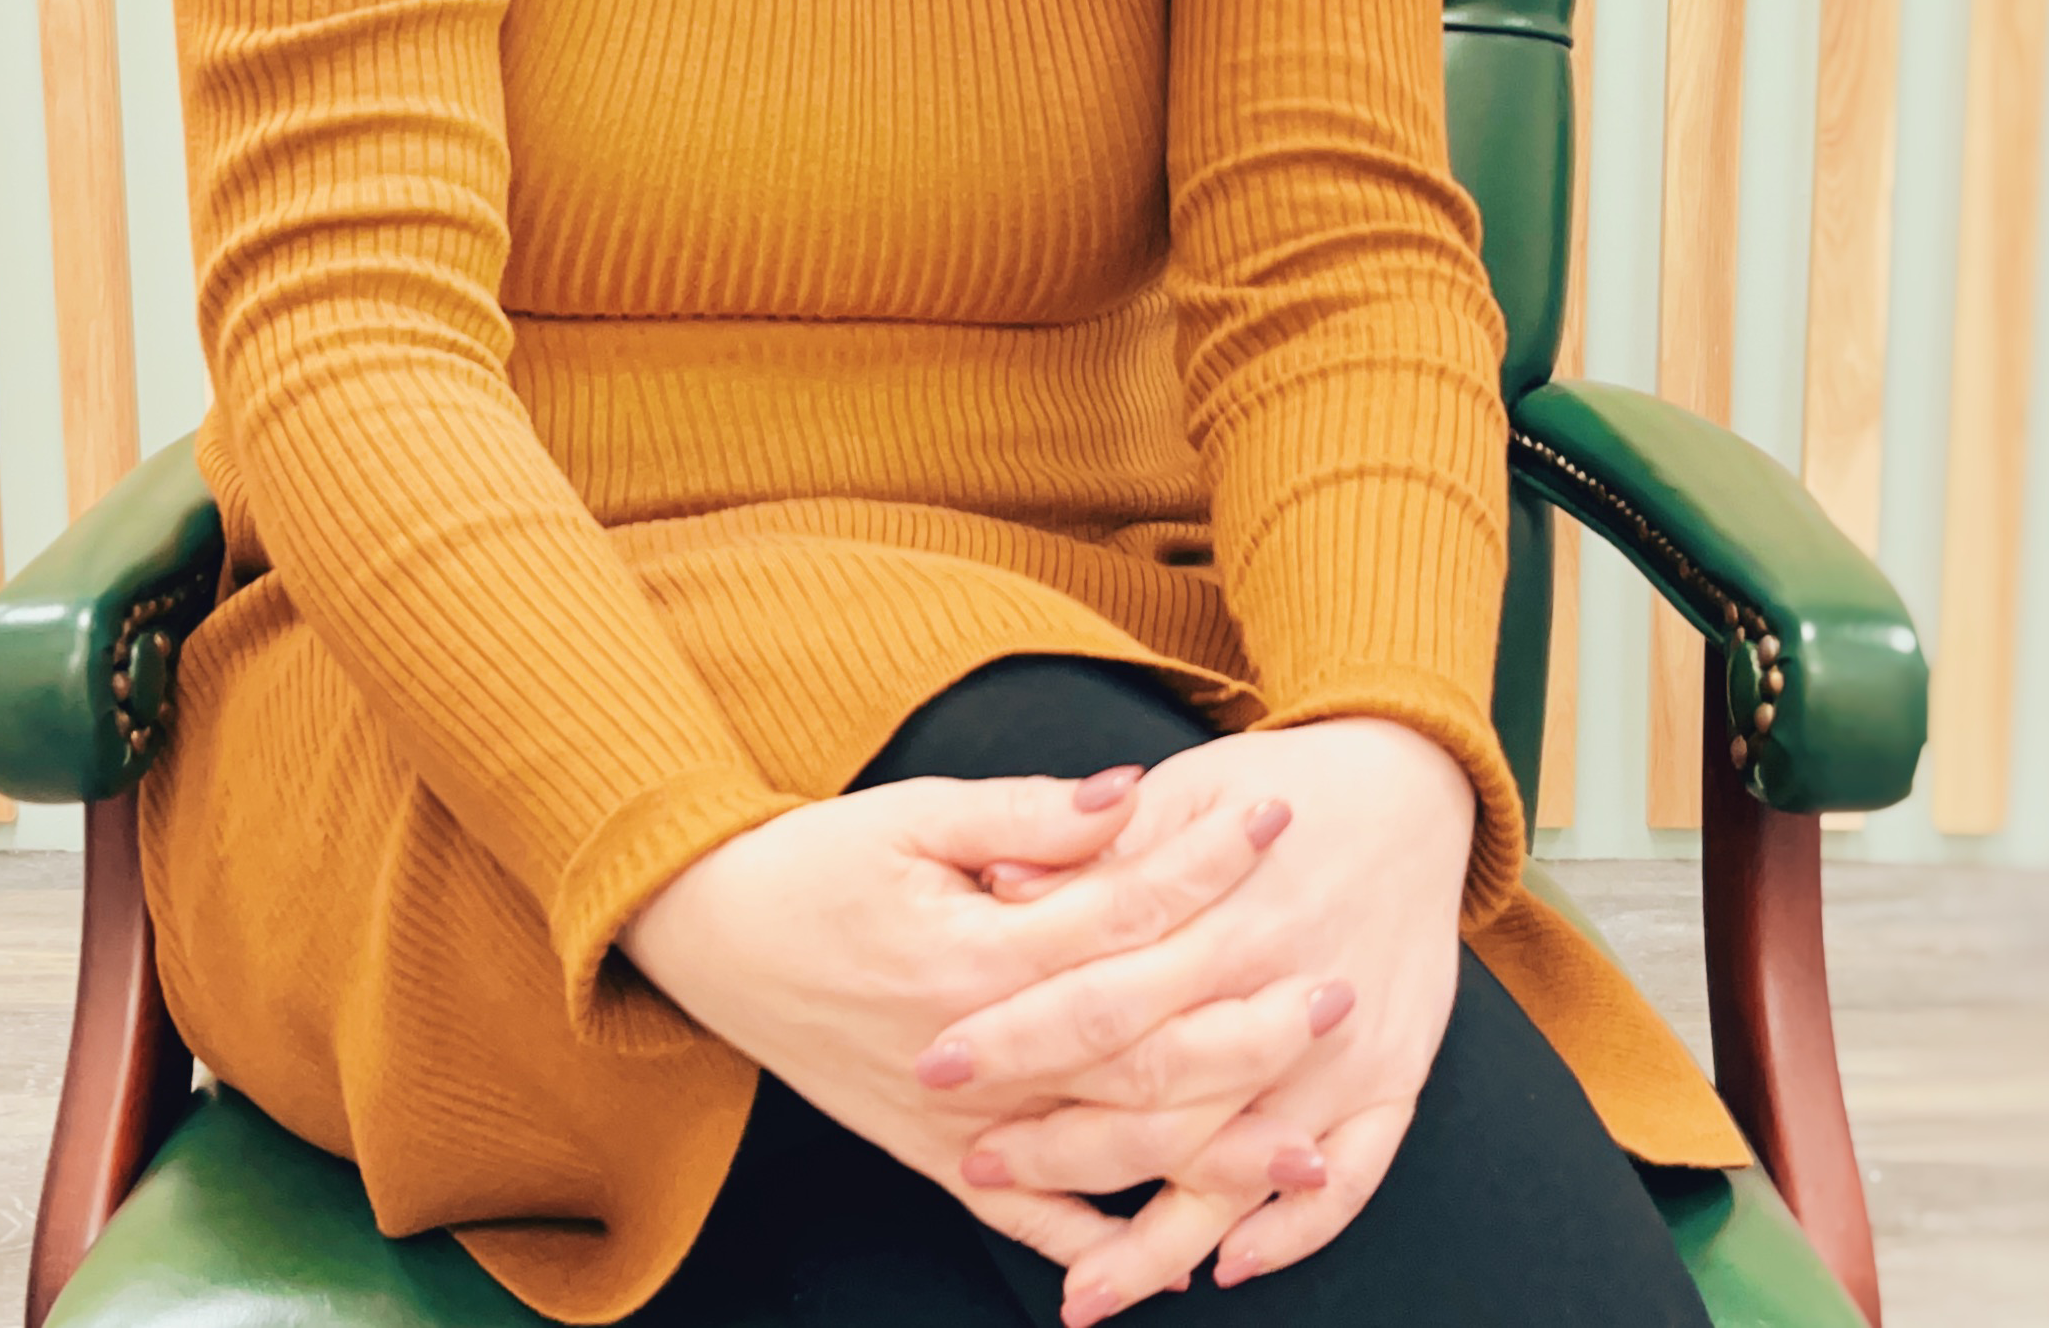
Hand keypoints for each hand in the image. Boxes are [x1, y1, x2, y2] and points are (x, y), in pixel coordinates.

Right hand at [618, 765, 1293, 1271]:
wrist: (711, 935)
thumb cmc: (817, 861)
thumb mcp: (914, 812)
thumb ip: (1027, 817)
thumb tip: (1132, 797)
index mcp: (973, 950)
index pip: (1121, 912)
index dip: (1205, 863)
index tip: (1279, 818)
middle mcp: (974, 1050)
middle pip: (1140, 1051)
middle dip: (1246, 1026)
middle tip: (1337, 991)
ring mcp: (958, 1121)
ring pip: (1106, 1151)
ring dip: (1211, 1156)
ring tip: (1309, 1151)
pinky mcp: (937, 1157)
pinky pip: (1037, 1220)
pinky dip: (1110, 1242)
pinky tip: (1189, 1252)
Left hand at [923, 720, 1474, 1319]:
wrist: (1411, 786)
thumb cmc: (1277, 789)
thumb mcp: (1182, 792)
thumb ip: (1096, 851)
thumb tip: (997, 886)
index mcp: (1226, 917)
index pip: (1100, 997)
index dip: (1015, 1037)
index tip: (939, 1066)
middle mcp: (1287, 993)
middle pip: (1160, 1095)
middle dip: (1060, 1145)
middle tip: (977, 1163)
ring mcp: (1349, 1050)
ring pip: (1243, 1165)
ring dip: (1159, 1237)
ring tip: (1083, 1292)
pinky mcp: (1397, 1079)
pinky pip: (1354, 1179)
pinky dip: (1291, 1231)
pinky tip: (1223, 1263)